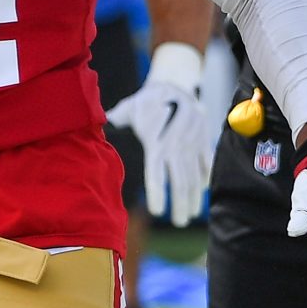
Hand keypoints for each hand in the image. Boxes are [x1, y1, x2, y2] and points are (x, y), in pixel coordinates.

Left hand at [106, 43, 211, 224]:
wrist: (176, 83)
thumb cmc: (147, 101)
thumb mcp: (129, 109)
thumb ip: (116, 123)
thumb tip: (99, 131)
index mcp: (157, 140)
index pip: (157, 172)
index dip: (158, 193)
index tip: (157, 212)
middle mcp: (176, 144)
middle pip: (179, 180)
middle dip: (179, 204)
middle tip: (178, 223)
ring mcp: (193, 142)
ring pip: (194, 175)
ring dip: (192, 197)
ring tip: (188, 215)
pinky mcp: (204, 138)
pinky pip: (207, 162)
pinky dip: (205, 178)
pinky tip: (202, 192)